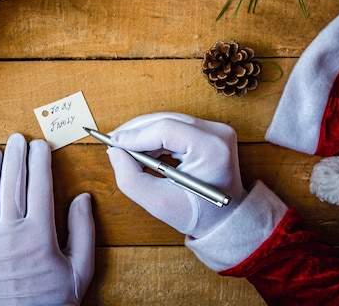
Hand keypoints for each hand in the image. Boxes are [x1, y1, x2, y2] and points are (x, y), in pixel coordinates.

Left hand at [0, 133, 94, 304]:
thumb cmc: (53, 300)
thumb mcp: (80, 270)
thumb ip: (83, 231)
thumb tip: (83, 198)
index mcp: (40, 235)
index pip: (40, 186)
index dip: (40, 162)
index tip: (42, 145)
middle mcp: (12, 232)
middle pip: (12, 184)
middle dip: (15, 157)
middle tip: (17, 138)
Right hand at [106, 112, 246, 237]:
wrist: (225, 218)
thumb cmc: (197, 214)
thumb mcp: (158, 204)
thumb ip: (130, 178)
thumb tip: (114, 151)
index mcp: (212, 150)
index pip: (166, 129)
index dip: (136, 135)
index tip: (113, 144)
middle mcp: (217, 134)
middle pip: (165, 120)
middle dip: (136, 131)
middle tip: (113, 144)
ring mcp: (215, 130)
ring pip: (167, 120)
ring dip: (143, 134)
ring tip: (126, 151)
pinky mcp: (209, 131)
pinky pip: (174, 125)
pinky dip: (154, 136)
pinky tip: (142, 150)